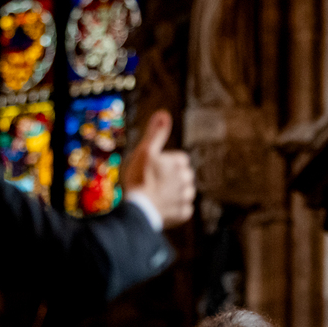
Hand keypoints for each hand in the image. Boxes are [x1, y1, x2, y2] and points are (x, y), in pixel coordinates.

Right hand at [122, 110, 194, 227]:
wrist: (140, 209)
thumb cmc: (140, 178)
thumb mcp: (145, 151)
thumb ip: (156, 133)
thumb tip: (164, 113)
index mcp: (180, 163)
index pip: (178, 160)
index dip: (164, 164)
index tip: (152, 170)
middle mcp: (187, 180)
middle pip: (181, 176)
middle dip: (170, 179)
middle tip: (152, 183)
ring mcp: (186, 198)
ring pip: (182, 192)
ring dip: (172, 194)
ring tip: (155, 196)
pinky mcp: (184, 214)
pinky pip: (181, 209)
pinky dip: (173, 209)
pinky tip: (160, 208)